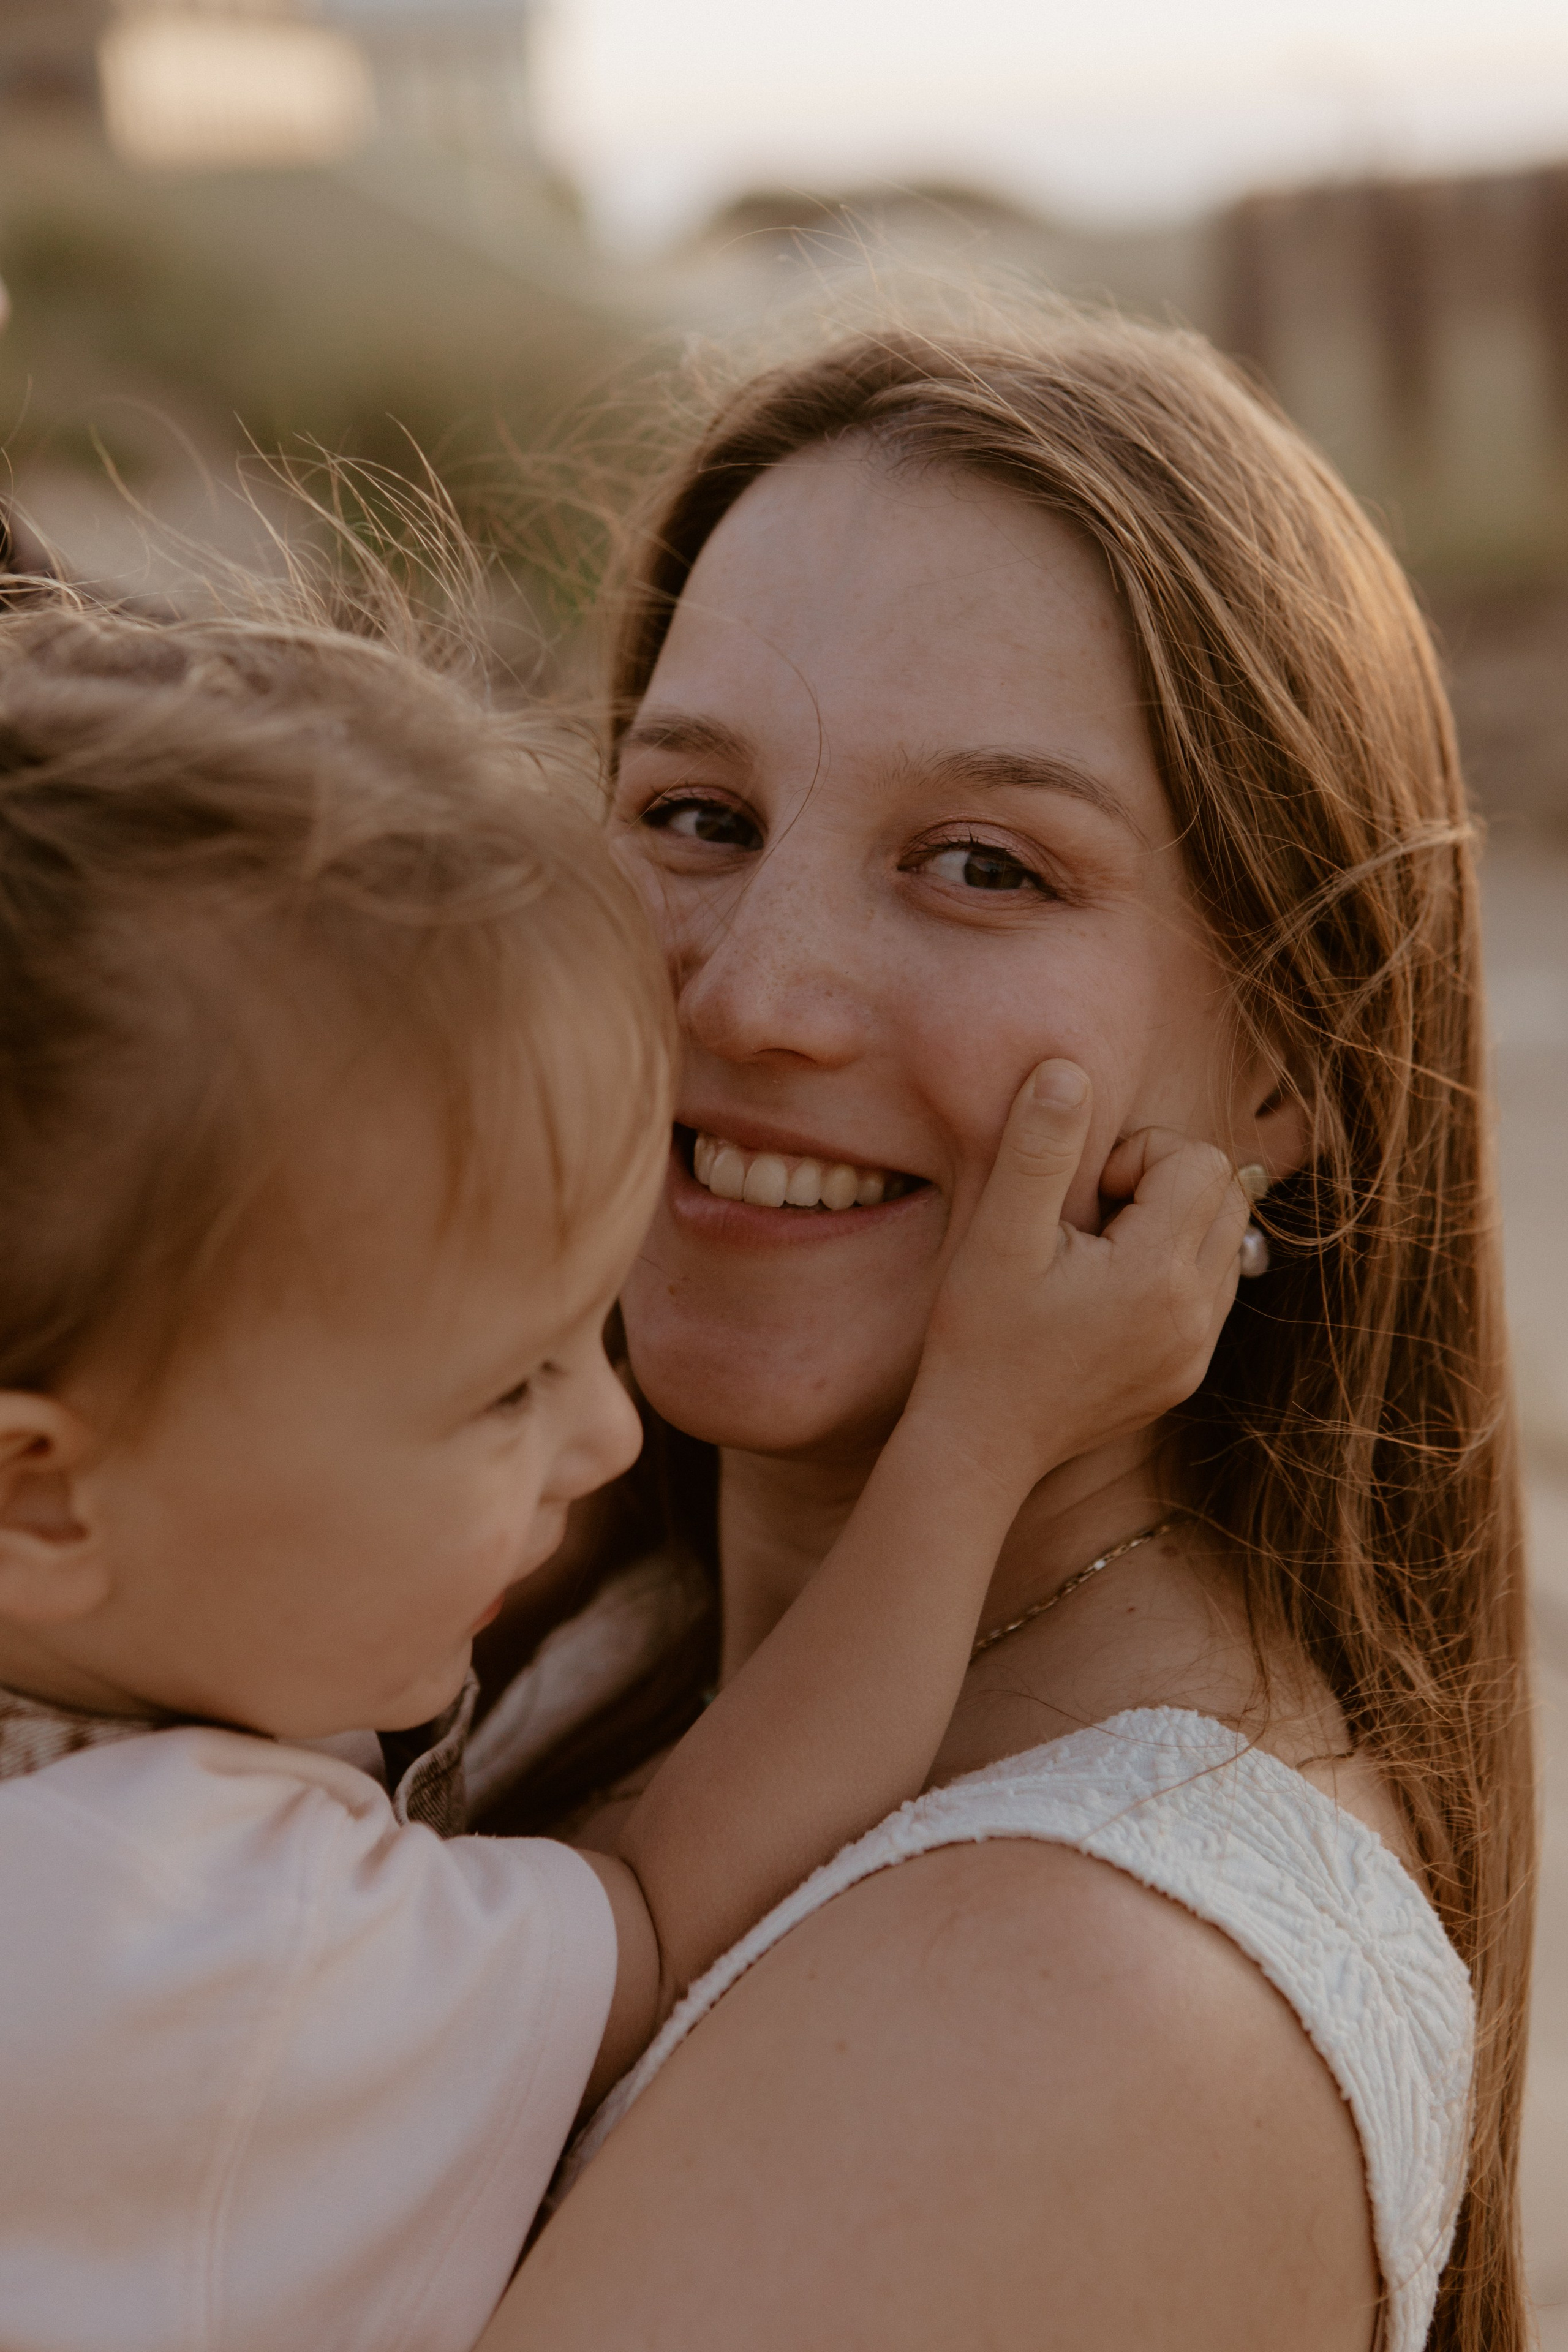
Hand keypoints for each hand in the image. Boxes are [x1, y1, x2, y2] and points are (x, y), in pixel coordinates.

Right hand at [905, 1061, 1250, 1501]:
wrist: (979, 1443)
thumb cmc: (978, 1335)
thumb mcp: (998, 1234)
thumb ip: (1038, 1146)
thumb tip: (1069, 1069)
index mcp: (1157, 1274)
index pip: (1202, 1160)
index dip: (1142, 1154)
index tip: (1086, 1192)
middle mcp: (1194, 1316)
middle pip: (1229, 1194)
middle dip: (1168, 1181)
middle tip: (1096, 1213)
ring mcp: (1196, 1352)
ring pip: (1227, 1242)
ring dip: (1174, 1225)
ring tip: (1099, 1253)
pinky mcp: (1186, 1375)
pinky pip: (1212, 1292)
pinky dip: (1172, 1271)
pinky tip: (1107, 1293)